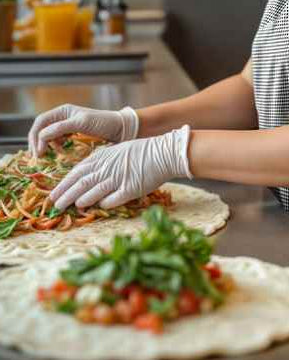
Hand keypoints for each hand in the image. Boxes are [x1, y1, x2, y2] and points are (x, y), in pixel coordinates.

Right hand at [28, 104, 138, 156]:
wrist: (122, 129)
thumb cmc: (104, 122)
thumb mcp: (81, 123)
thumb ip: (61, 127)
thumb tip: (42, 136)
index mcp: (63, 111)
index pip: (41, 121)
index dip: (36, 136)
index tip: (38, 151)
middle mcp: (63, 118)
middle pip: (42, 129)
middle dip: (38, 142)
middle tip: (38, 157)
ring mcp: (68, 127)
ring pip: (49, 136)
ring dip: (46, 146)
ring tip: (47, 156)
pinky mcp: (74, 136)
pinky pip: (58, 142)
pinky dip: (55, 148)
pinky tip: (59, 153)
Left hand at [49, 125, 191, 210]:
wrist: (164, 152)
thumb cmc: (141, 151)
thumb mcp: (116, 152)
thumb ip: (101, 162)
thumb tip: (85, 177)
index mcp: (103, 157)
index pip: (77, 172)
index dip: (64, 184)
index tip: (53, 194)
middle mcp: (108, 168)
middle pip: (81, 183)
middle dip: (66, 194)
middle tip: (55, 204)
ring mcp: (119, 178)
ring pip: (93, 192)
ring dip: (81, 200)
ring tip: (72, 207)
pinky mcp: (131, 189)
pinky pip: (113, 199)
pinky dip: (104, 203)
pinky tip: (98, 207)